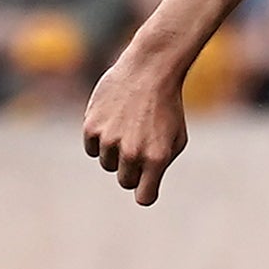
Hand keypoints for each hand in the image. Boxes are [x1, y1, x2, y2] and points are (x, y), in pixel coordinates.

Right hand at [82, 54, 190, 205]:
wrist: (149, 71)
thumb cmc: (167, 108)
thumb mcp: (176, 139)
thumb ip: (160, 165)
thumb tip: (141, 186)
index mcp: (157, 158)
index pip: (144, 197)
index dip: (145, 192)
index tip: (146, 185)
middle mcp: (132, 152)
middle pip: (125, 181)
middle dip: (132, 170)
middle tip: (139, 147)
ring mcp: (109, 140)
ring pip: (108, 164)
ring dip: (116, 153)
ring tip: (129, 129)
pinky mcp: (91, 127)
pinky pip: (91, 149)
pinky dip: (100, 141)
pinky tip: (113, 122)